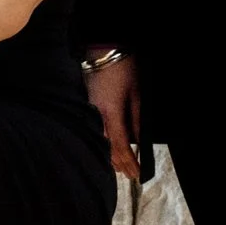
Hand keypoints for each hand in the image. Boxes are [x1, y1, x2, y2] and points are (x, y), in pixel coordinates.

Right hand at [84, 52, 142, 181]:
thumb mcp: (137, 94)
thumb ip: (137, 119)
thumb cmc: (123, 69)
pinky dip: (102, 142)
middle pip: (107, 147)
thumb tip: (139, 140)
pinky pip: (94, 130)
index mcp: (111, 112)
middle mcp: (97, 115)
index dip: (129, 162)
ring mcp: (89, 111)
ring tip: (119, 167)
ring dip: (109, 155)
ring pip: (99, 140)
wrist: (102, 50)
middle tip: (130, 174)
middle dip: (119, 163)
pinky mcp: (86, 106)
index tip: (137, 174)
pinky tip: (106, 147)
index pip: (120, 145)